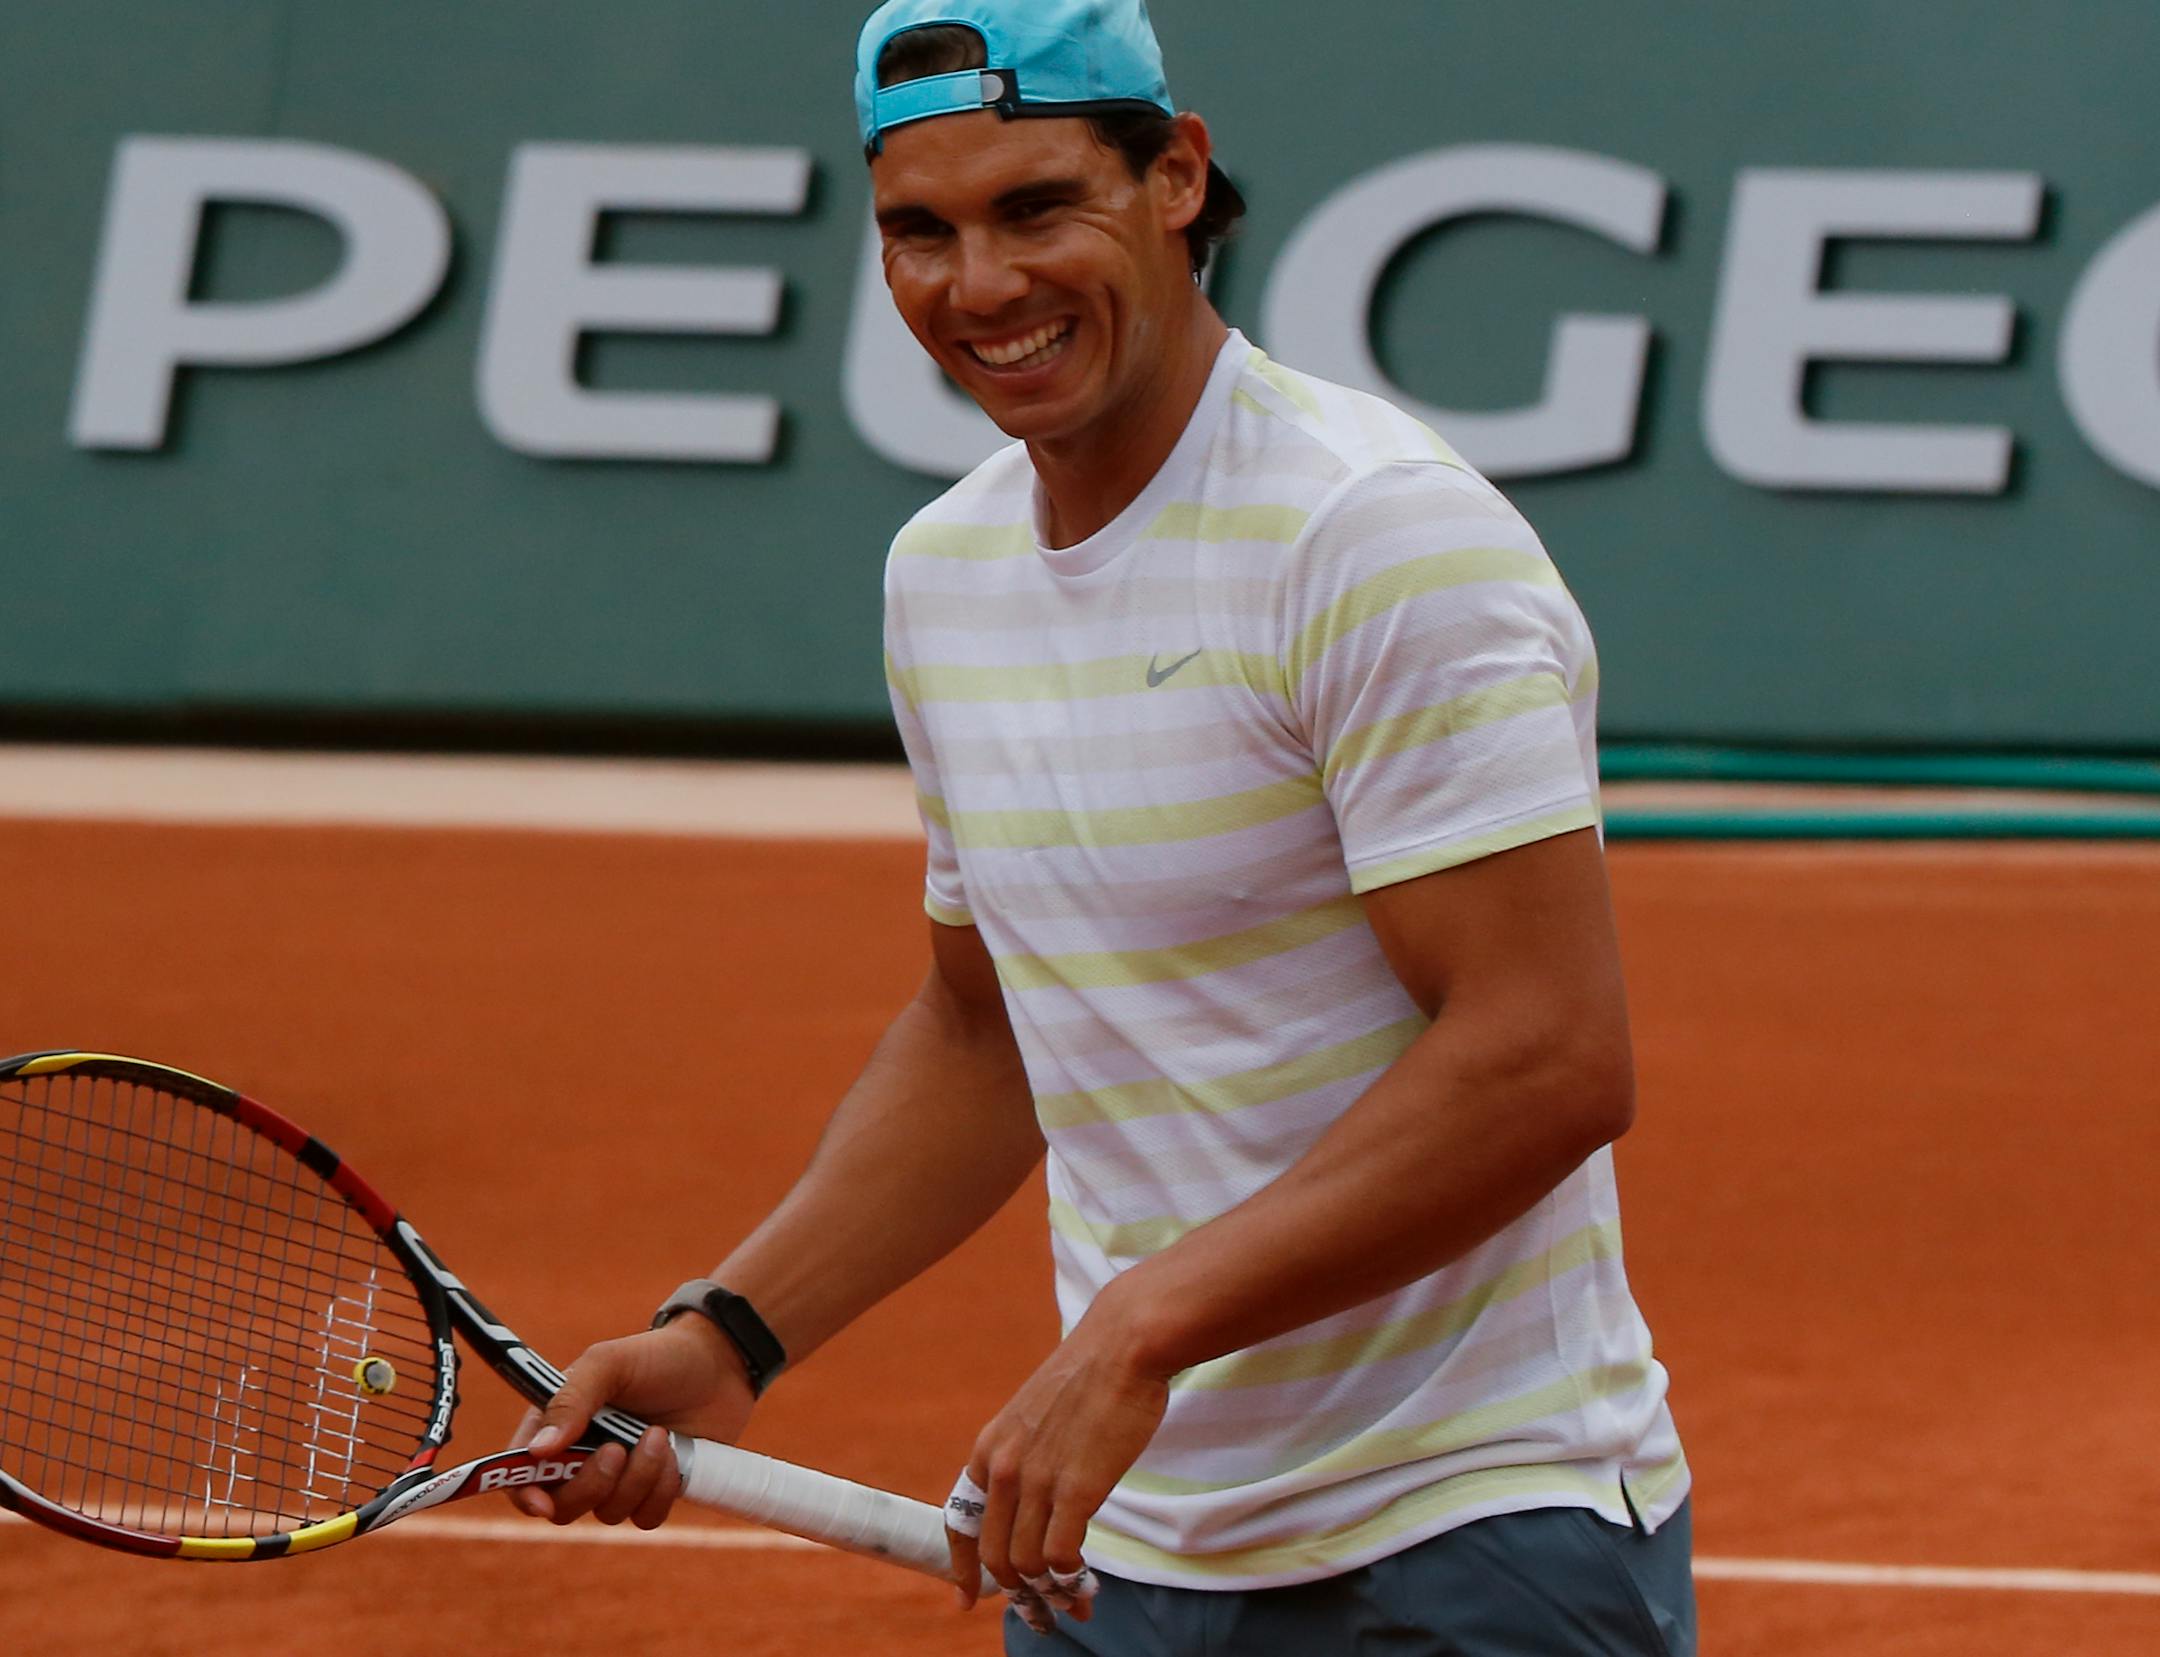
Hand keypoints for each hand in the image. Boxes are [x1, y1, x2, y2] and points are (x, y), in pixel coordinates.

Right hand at [506, 1316, 754, 1528]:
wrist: (720, 1364)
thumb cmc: (657, 1356)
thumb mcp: (609, 1363)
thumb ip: (572, 1399)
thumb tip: (538, 1450)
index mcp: (557, 1426)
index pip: (521, 1474)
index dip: (525, 1495)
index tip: (542, 1502)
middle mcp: (581, 1458)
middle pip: (563, 1506)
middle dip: (591, 1484)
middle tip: (618, 1449)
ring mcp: (619, 1479)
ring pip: (609, 1512)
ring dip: (637, 1478)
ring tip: (658, 1436)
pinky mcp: (654, 1492)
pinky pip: (645, 1518)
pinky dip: (660, 1492)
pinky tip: (675, 1457)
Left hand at [946, 1300, 1170, 1621]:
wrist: (1123, 1344)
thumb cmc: (1089, 1376)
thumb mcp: (1033, 1415)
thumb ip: (1023, 1457)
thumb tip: (1029, 1504)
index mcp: (988, 1449)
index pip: (960, 1525)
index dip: (962, 1569)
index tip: (967, 1598)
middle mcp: (1004, 1468)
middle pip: (996, 1555)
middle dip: (1017, 1594)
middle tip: (1042, 1613)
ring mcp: (1038, 1480)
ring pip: (1028, 1563)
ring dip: (1050, 1593)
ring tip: (1074, 1602)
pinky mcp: (1077, 1489)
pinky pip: (1061, 1556)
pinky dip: (1070, 1576)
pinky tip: (1084, 1577)